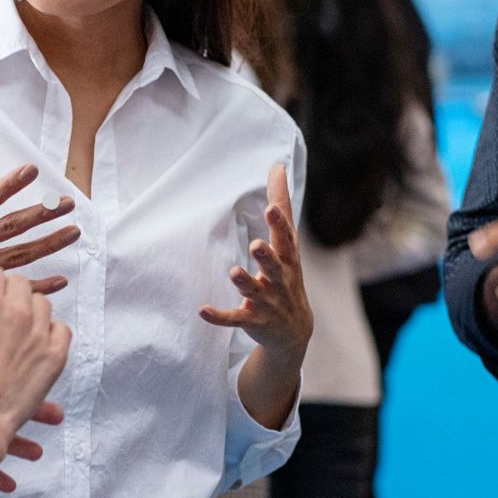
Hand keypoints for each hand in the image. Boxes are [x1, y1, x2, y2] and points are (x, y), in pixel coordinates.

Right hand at [0, 137, 80, 328]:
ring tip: (74, 232)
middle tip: (67, 202)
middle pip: (14, 225)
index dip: (11, 182)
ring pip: (22, 254)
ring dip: (51, 243)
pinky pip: (16, 288)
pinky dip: (41, 286)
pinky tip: (62, 279)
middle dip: (43, 212)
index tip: (32, 170)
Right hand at [0, 264, 71, 456]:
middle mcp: (15, 311)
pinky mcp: (55, 354)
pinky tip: (38, 344)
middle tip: (3, 313)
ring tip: (20, 332)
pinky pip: (62, 329)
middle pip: (20, 283)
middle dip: (9, 294)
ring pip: (42, 304)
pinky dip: (52, 333)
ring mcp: (39, 332)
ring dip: (31, 312)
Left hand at [200, 165, 312, 359]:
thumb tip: (278, 167)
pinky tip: (203, 310)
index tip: (272, 208)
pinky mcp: (252, 319)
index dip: (280, 225)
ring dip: (245, 282)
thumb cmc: (287, 275)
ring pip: (255, 292)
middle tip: (256, 245)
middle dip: (266, 257)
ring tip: (234, 271)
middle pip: (274, 267)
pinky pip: (235, 318)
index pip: (286, 240)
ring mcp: (267, 302)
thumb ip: (280, 206)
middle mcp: (279, 280)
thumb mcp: (287, 244)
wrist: (294, 330)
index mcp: (288, 259)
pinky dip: (220, 316)